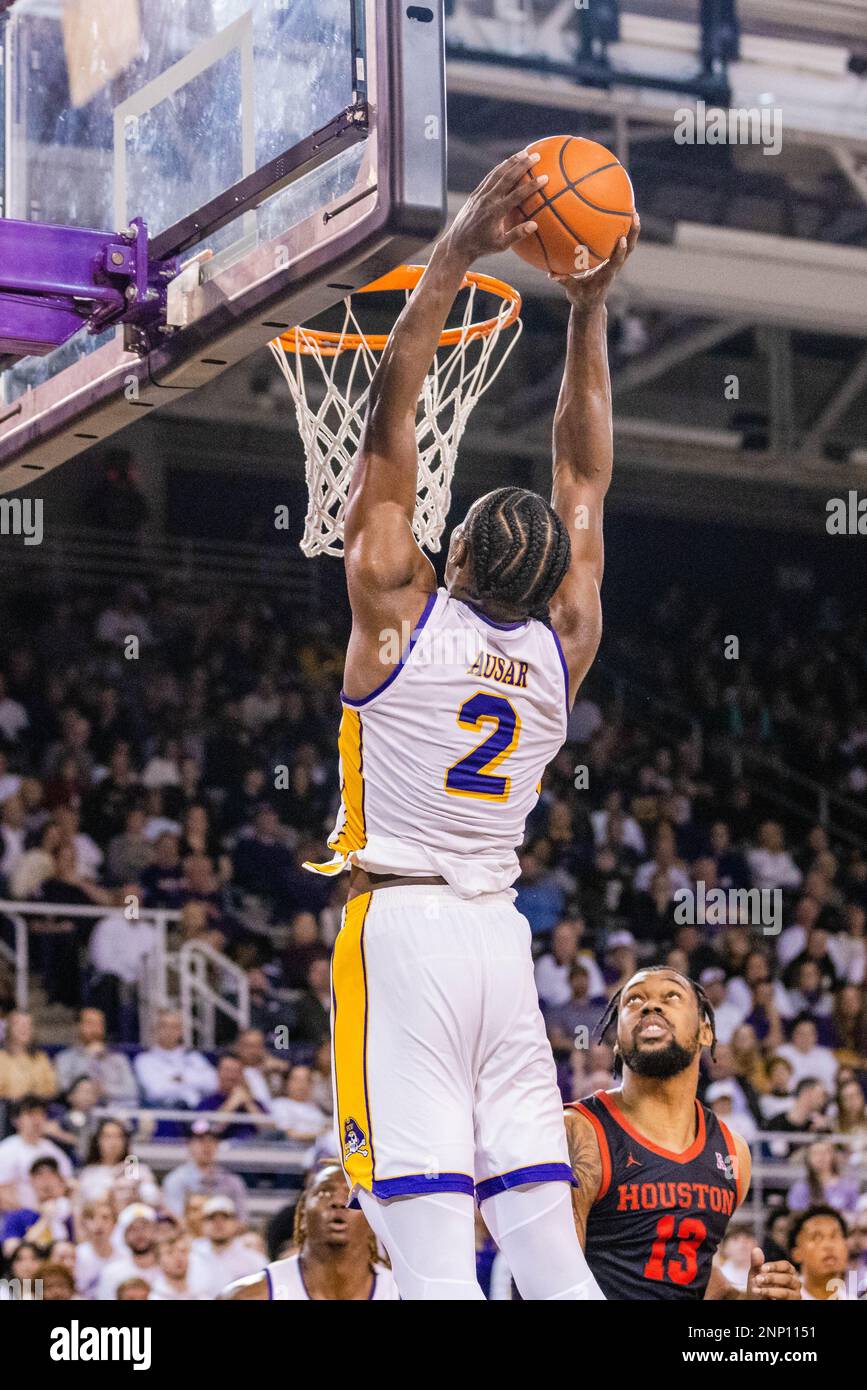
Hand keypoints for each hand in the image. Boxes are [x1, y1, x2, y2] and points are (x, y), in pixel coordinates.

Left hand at [447, 150, 546, 264]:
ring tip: (524, 153)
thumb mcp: (500, 245)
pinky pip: (489, 177)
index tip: (544, 177)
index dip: (531, 186)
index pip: (517, 195)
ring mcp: (480, 195)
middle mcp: (487, 200)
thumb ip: (517, 235)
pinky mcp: (475, 194)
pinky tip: (507, 162)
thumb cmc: (481, 247)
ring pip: (497, 173)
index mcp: (495, 213)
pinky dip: (499, 168)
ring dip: (511, 162)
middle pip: (507, 178)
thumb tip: (534, 225)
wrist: (457, 244)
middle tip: (536, 156)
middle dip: (522, 165)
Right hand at [554, 213, 639, 310]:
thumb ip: (564, 282)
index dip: (620, 251)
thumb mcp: (572, 292)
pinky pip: (622, 244)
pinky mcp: (614, 260)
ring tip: (633, 210)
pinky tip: (619, 216)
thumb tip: (551, 274)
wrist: (591, 304)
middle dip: (633, 233)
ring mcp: (616, 264)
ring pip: (629, 245)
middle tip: (635, 215)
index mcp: (606, 275)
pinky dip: (623, 231)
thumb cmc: (581, 298)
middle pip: (629, 249)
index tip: (622, 239)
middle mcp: (614, 268)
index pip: (616, 262)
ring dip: (632, 229)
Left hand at [746, 1248, 801, 1299]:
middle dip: (771, 1278)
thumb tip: (756, 1249)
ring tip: (756, 1290)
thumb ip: (756, 1263)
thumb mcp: (756, 1274)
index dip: (774, 1266)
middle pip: (787, 1279)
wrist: (757, 1301)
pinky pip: (786, 1302)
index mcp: (788, 1272)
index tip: (762, 1268)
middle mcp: (795, 1283)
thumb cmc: (759, 1286)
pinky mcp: (793, 1304)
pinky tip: (763, 1297)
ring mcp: (795, 1296)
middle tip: (757, 1279)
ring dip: (770, 1291)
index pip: (786, 1266)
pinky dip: (773, 1298)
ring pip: (786, 1292)